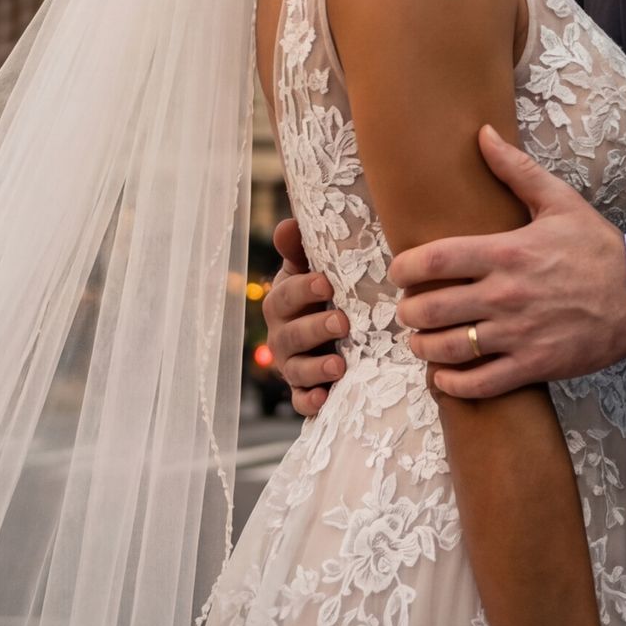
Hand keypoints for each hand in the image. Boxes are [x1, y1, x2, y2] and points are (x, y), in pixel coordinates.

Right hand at [263, 217, 345, 415]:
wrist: (338, 334)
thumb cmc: (324, 295)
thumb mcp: (312, 269)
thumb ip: (299, 249)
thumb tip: (289, 224)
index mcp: (282, 303)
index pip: (284, 296)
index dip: (302, 290)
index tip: (326, 282)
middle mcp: (282, 336)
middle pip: (290, 335)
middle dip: (314, 328)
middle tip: (342, 322)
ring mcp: (292, 366)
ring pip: (296, 369)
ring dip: (316, 368)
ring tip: (339, 366)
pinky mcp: (304, 391)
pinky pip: (301, 401)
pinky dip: (310, 401)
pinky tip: (324, 399)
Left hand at [391, 126, 625, 399]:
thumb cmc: (598, 248)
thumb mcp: (559, 201)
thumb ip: (515, 169)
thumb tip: (482, 134)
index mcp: (506, 252)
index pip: (434, 260)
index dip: (404, 268)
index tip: (399, 272)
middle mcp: (505, 295)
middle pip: (432, 308)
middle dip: (409, 311)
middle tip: (408, 309)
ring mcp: (518, 334)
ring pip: (449, 349)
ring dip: (423, 347)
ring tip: (420, 340)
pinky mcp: (534, 365)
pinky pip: (481, 384)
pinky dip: (453, 385)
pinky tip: (444, 376)